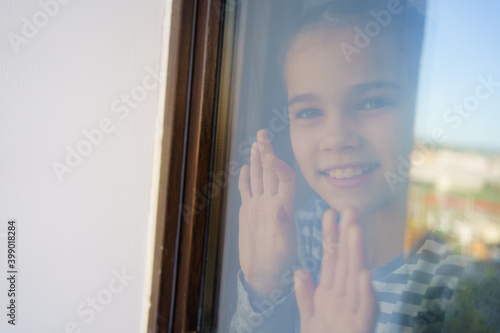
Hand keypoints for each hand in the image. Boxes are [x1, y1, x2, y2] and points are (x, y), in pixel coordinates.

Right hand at [238, 129, 296, 297]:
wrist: (262, 275)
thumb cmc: (276, 265)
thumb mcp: (282, 248)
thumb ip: (282, 227)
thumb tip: (280, 208)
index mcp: (284, 207)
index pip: (284, 178)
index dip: (278, 165)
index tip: (270, 156)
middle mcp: (273, 202)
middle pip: (271, 171)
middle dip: (267, 152)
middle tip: (263, 133)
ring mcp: (260, 206)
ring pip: (259, 177)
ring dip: (258, 159)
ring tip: (256, 142)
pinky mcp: (249, 212)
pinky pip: (248, 190)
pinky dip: (246, 178)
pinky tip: (248, 167)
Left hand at [294, 208, 375, 332]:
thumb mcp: (309, 318)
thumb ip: (305, 294)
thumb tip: (301, 271)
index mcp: (330, 293)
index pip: (331, 259)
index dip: (330, 236)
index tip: (329, 214)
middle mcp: (343, 298)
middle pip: (345, 262)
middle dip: (347, 236)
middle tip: (349, 210)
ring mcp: (352, 311)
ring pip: (354, 279)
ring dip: (355, 256)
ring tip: (355, 231)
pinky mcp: (359, 327)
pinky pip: (363, 309)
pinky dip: (364, 293)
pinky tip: (364, 275)